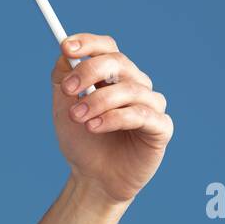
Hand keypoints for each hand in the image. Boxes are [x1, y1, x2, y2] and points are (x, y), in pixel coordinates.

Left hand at [51, 32, 172, 205]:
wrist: (92, 179)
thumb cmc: (82, 142)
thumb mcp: (64, 107)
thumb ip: (63, 78)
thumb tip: (65, 52)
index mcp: (114, 76)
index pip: (107, 48)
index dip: (88, 43)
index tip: (66, 47)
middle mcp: (136, 85)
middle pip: (119, 62)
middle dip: (89, 72)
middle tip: (68, 90)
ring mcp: (151, 105)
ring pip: (129, 90)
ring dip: (99, 101)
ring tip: (77, 117)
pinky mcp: (161, 128)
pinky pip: (142, 115)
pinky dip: (116, 118)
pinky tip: (95, 127)